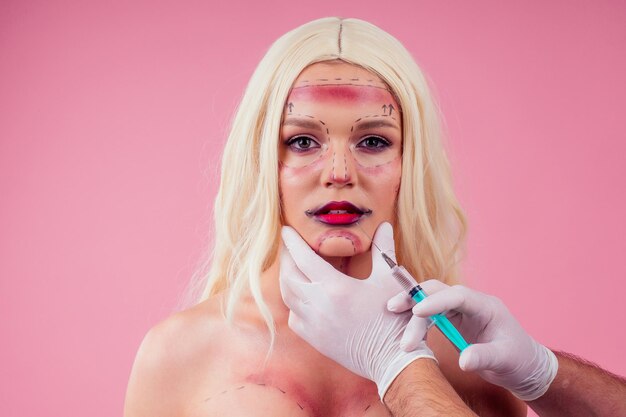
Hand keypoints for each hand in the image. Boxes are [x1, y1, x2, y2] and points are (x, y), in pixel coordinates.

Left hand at [280, 222, 435, 399]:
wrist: (391, 358)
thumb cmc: (394, 317)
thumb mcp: (389, 279)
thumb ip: (383, 249)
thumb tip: (383, 224)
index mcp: (335, 287)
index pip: (304, 258)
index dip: (292, 242)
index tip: (286, 230)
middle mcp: (319, 305)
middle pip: (289, 275)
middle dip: (286, 258)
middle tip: (289, 246)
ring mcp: (314, 324)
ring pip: (288, 296)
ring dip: (287, 278)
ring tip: (292, 266)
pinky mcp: (314, 339)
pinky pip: (293, 316)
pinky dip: (293, 302)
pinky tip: (301, 294)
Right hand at [387, 280, 557, 400]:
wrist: (523, 366)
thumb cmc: (518, 359)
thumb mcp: (504, 359)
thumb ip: (483, 357)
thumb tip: (463, 361)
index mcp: (486, 306)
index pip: (457, 296)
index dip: (436, 300)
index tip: (417, 311)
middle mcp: (471, 304)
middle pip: (438, 292)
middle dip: (415, 298)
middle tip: (393, 309)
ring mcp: (461, 312)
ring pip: (431, 303)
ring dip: (411, 313)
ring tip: (398, 330)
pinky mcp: (453, 322)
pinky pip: (431, 315)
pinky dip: (416, 322)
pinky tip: (404, 331)